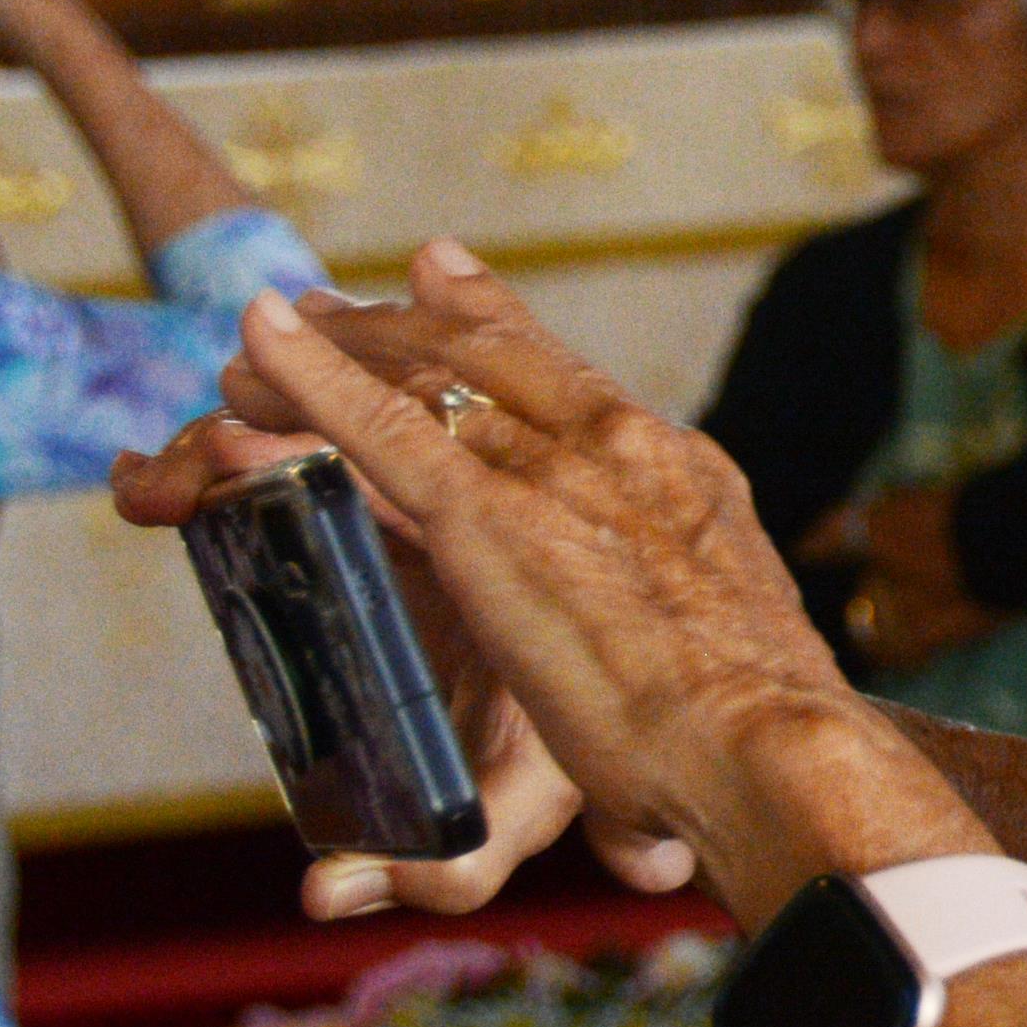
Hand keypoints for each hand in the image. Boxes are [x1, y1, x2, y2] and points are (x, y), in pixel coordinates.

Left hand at [116, 242, 978, 925]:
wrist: (766, 744)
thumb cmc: (760, 735)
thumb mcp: (733, 651)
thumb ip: (682, 645)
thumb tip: (666, 714)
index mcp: (681, 472)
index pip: (571, 379)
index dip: (496, 320)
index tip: (445, 281)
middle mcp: (621, 445)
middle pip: (489, 357)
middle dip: (399, 326)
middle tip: (329, 310)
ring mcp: (555, 469)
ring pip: (425, 376)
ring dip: (338, 351)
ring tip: (263, 340)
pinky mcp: (484, 513)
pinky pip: (377, 422)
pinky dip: (310, 373)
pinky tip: (260, 335)